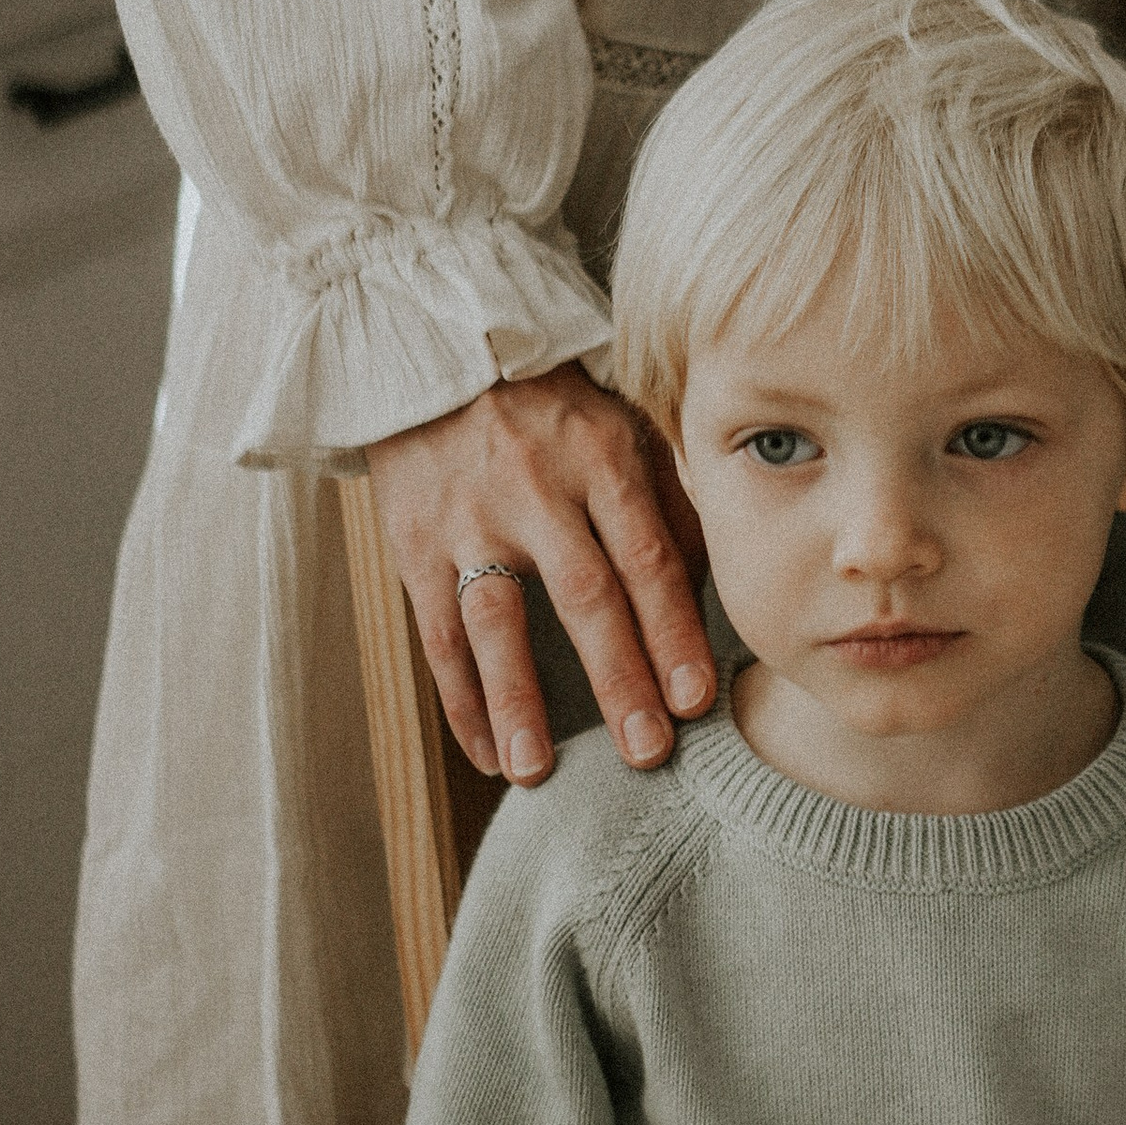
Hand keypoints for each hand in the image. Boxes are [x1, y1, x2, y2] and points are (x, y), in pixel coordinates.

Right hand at [367, 362, 713, 786]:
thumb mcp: (621, 426)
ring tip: (538, 770)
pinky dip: (460, 697)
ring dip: (517, 700)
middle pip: (582, 594)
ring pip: (495, 620)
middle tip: (646, 750)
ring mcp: (467, 518)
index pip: (646, 556)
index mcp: (600, 458)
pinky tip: (485, 751)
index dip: (672, 629)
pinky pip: (436, 631)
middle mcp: (534, 489)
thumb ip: (668, 501)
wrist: (433, 354)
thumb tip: (712, 585)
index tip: (695, 696)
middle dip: (617, 677)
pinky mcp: (413, 543)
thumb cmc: (549, 406)